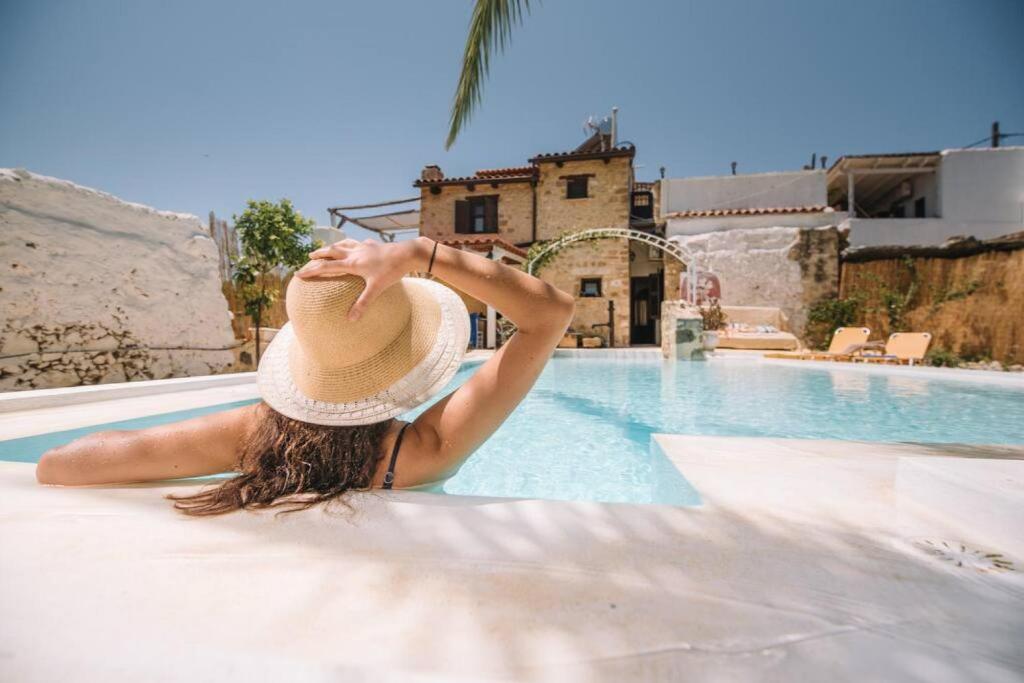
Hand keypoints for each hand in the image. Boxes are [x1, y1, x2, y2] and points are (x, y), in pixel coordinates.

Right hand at [295, 238, 428, 320]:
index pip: (327, 267)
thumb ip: (363, 304)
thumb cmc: (392, 271)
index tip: (299, 273)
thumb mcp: (376, 289)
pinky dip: (352, 244)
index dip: (312, 270)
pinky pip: (358, 243)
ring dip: (333, 246)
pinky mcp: (373, 244)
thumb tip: (350, 319)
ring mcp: (364, 246)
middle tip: (308, 257)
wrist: (408, 253)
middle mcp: (355, 252)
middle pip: (331, 251)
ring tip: (327, 249)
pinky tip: (357, 246)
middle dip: (319, 254)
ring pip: (343, 244)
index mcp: (352, 263)